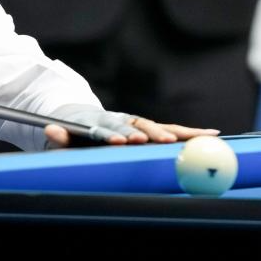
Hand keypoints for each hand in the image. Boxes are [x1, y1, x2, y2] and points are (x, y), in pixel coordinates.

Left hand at [43, 104, 219, 148]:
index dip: (117, 134)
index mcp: (101, 124)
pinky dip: (190, 133)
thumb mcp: (63, 139)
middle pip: (139, 125)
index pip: (109, 129)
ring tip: (200, 137)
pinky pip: (171, 131)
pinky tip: (212, 135)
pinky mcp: (149, 129)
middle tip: (164, 141)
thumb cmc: (74, 135)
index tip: (124, 140)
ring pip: (159, 126)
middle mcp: (122, 121)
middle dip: (151, 133)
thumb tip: (49, 130)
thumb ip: (59, 137)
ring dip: (178, 132)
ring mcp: (137, 124)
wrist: (82, 119)